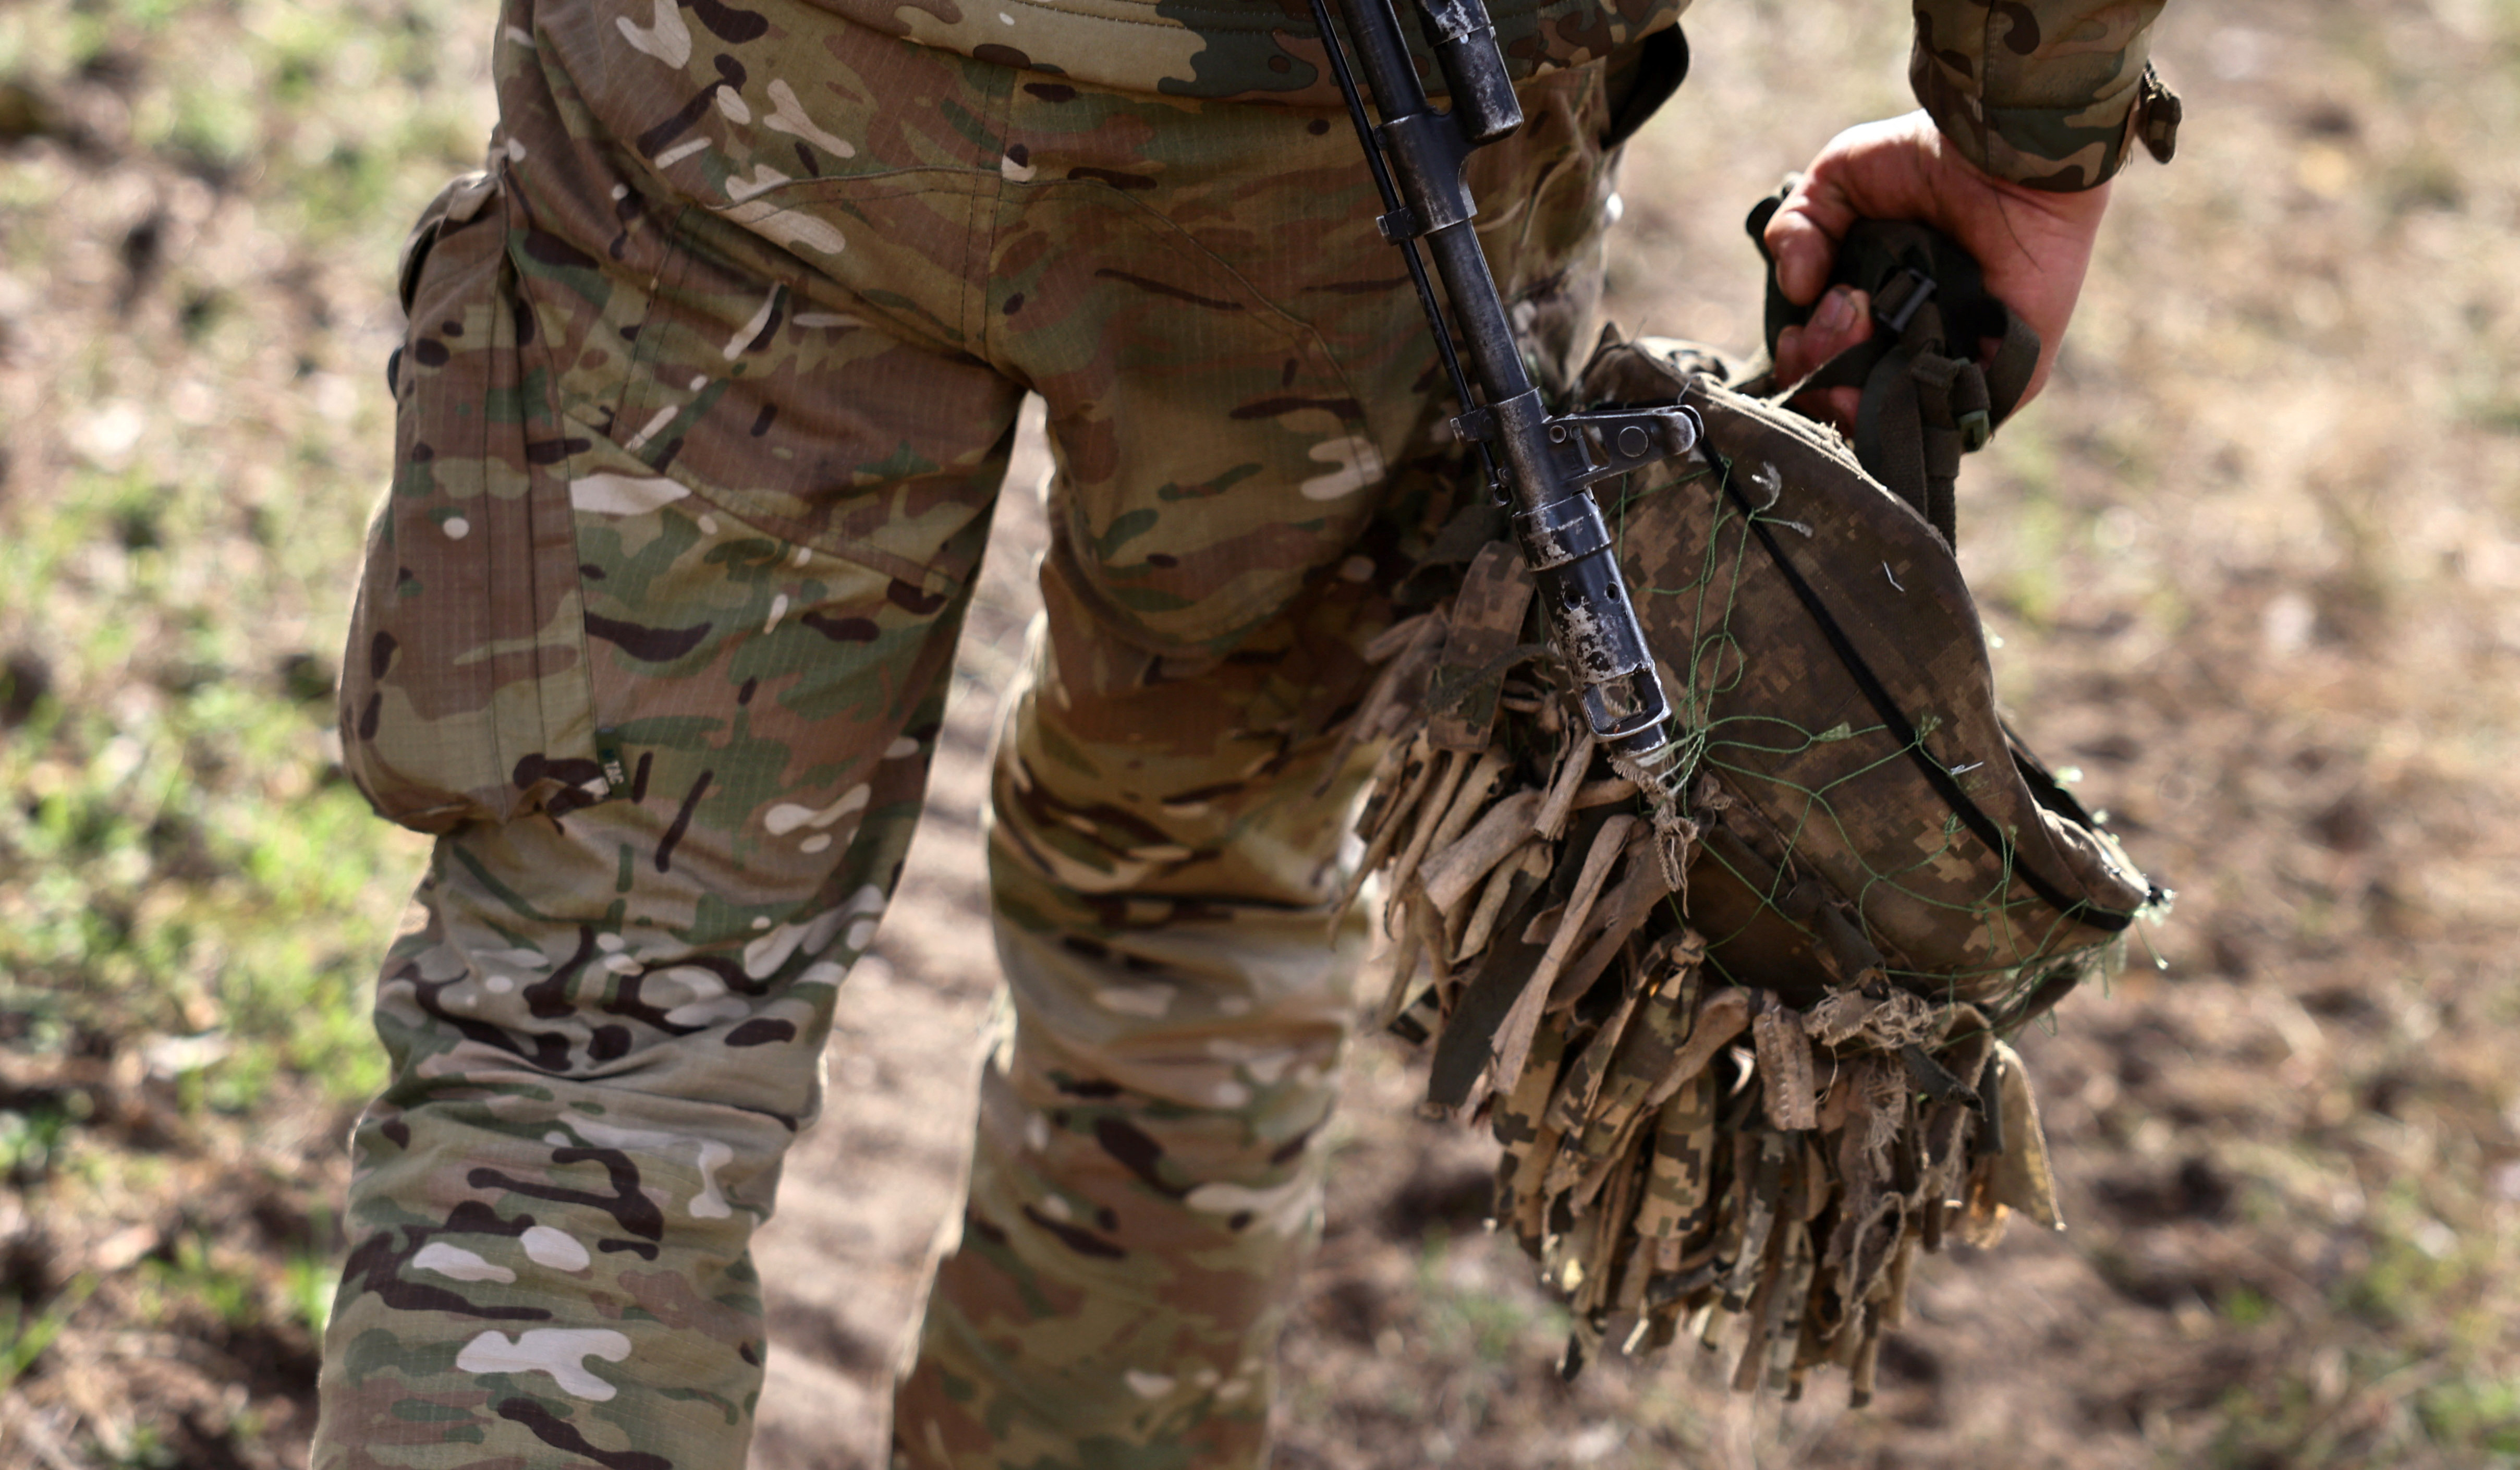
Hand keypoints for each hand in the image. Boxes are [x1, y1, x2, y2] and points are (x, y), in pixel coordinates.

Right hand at [1764, 110, 2112, 431]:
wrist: (2004, 148)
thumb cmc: (1928, 156)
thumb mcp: (1838, 180)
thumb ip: (1798, 230)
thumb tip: (1793, 290)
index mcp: (1875, 310)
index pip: (1824, 369)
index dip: (1801, 361)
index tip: (1797, 328)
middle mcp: (1914, 344)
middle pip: (1847, 402)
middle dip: (1820, 369)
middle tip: (1839, 310)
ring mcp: (1959, 365)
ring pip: (1891, 420)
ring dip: (1852, 389)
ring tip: (1857, 324)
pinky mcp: (2006, 378)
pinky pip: (1954, 425)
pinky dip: (1911, 410)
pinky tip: (1887, 364)